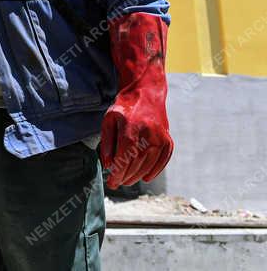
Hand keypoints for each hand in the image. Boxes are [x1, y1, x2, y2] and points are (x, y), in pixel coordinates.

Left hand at [100, 13, 173, 187]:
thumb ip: (107, 142)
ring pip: (149, 165)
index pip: (125, 157)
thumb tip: (108, 165)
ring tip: (127, 180)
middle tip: (117, 183)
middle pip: (137, 163)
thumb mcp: (109, 119)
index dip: (118, 172)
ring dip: (137, 176)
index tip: (111, 182)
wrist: (146, 92)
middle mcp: (148, 133)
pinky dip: (154, 171)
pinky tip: (145, 177)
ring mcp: (161, 137)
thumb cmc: (124, 107)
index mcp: (131, 126)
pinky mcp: (168, 141)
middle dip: (126, 176)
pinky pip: (162, 162)